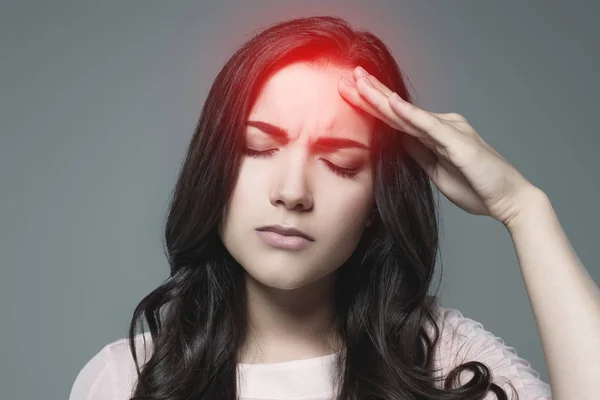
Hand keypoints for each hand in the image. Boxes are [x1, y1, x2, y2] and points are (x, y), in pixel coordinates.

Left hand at [338, 66, 539, 226]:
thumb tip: (397, 141)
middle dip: (370, 93)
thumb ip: (418, 153)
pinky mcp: (458, 142)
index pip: (396, 118)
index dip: (372, 106)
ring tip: (360, 80)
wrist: (509, 199)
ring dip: (382, 97)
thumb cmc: (476, 186)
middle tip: (346, 77)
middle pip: (398, 110)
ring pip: (408, 113)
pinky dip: (410, 114)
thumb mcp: (436, 170)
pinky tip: (392, 103)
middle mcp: (441, 126)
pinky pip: (429, 126)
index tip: (349, 95)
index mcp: (435, 134)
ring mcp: (450, 131)